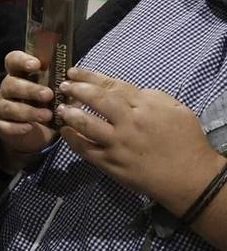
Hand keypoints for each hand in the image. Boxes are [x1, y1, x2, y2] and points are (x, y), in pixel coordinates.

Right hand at [0, 49, 57, 165]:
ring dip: (28, 111)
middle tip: (49, 95)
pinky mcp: (2, 125)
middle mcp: (9, 89)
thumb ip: (67, 87)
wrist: (40, 132)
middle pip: (11, 84)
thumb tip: (78, 83)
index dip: (22, 60)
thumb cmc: (49, 105)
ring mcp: (3, 107)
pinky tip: (29, 127)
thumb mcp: (60, 93)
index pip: (13, 60)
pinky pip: (4, 125)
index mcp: (21, 75)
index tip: (37, 65)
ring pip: (8, 106)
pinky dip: (17, 127)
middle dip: (30, 89)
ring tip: (47, 115)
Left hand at [55, 67, 219, 210]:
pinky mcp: (110, 163)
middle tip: (63, 87)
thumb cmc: (186, 141)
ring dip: (70, 114)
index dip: (90, 77)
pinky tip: (65, 131)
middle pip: (98, 100)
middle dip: (77, 90)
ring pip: (87, 124)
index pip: (114, 86)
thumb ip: (153, 97)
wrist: (190, 177)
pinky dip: (72, 139)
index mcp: (146, 106)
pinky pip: (85, 149)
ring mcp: (118, 143)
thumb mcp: (178, 110)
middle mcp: (130, 122)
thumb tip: (130, 91)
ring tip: (61, 108)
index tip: (74, 73)